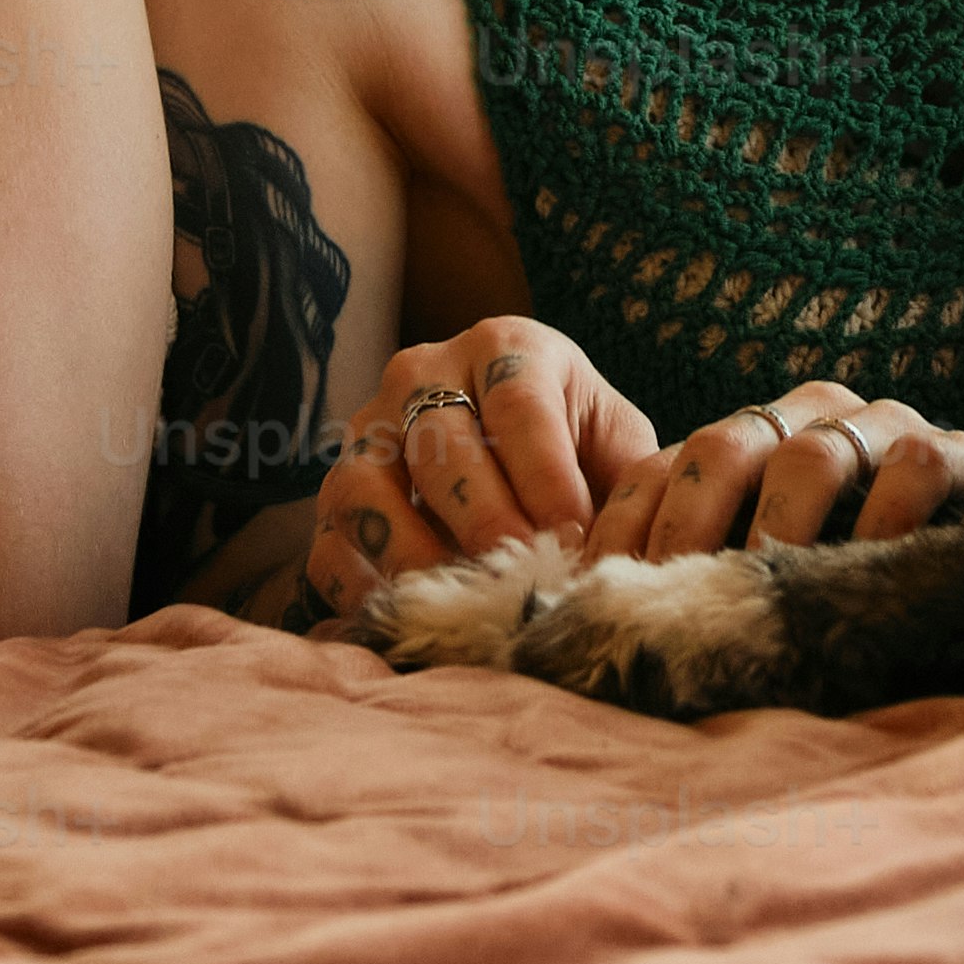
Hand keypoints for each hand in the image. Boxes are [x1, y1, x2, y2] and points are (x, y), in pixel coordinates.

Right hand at [296, 312, 657, 618]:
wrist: (504, 450)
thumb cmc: (573, 448)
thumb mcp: (613, 443)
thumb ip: (631, 479)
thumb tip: (633, 548)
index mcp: (504, 349)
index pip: (517, 404)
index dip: (544, 475)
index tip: (573, 537)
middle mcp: (422, 373)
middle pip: (441, 445)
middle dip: (485, 519)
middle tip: (522, 577)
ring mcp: (366, 431)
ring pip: (369, 486)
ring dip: (415, 551)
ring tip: (461, 601)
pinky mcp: (333, 492)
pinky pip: (329, 537)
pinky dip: (359, 582)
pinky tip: (405, 614)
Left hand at [583, 380, 963, 561]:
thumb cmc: (851, 567)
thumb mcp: (768, 564)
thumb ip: (703, 572)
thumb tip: (605, 623)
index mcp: (751, 435)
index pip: (663, 464)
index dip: (627, 527)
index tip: (597, 592)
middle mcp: (808, 416)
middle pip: (723, 447)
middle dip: (688, 526)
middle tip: (669, 598)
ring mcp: (881, 426)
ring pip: (812, 457)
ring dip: (779, 530)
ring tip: (762, 590)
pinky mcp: (953, 450)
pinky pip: (911, 469)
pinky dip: (882, 518)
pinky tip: (865, 566)